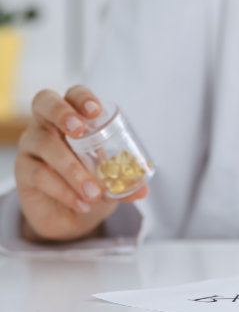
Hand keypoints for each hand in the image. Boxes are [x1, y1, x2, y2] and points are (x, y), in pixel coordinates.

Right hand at [14, 85, 147, 241]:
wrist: (70, 215)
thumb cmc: (92, 184)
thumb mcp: (112, 181)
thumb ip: (125, 182)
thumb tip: (142, 190)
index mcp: (73, 119)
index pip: (73, 95)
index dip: (82, 97)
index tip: (96, 110)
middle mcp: (47, 125)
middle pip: (44, 103)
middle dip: (62, 112)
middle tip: (79, 130)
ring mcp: (31, 145)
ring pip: (45, 144)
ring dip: (72, 170)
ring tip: (94, 193)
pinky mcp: (23, 170)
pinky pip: (39, 174)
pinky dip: (64, 190)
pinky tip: (82, 203)